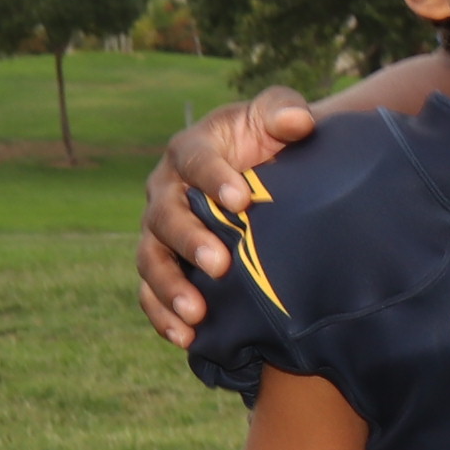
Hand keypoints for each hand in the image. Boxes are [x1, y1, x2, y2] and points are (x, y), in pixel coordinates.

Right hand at [139, 87, 321, 343]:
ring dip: (170, 288)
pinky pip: (151, 293)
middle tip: (220, 265)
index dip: (214, 179)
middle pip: (165, 216)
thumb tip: (298, 121)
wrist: (265, 172)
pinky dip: (162, 316)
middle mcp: (165, 190)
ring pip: (150, 259)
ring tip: (196, 313)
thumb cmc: (269, 139)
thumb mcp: (277, 116)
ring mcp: (158, 230)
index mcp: (189, 149)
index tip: (241, 200)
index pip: (194, 160)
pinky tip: (186, 339)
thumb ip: (285, 110)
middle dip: (189, 241)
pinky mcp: (163, 263)